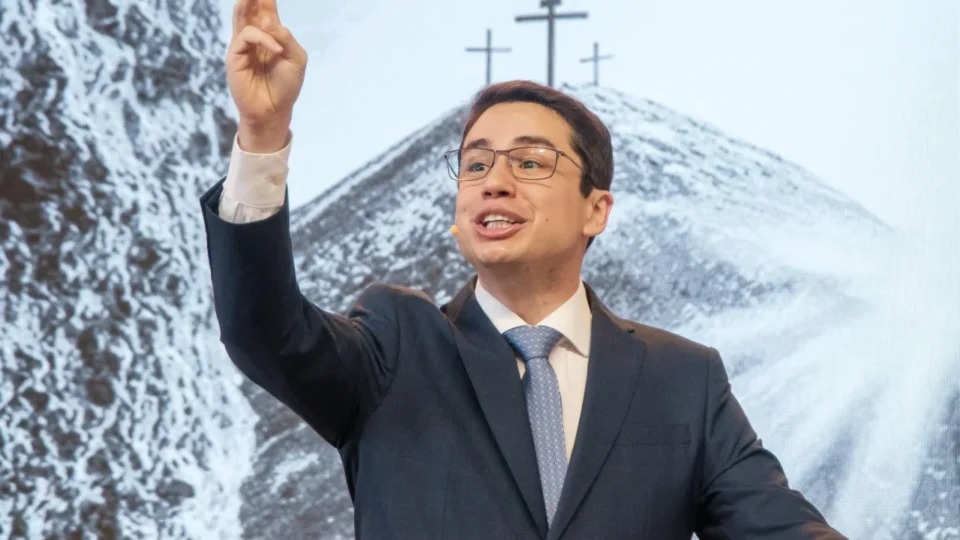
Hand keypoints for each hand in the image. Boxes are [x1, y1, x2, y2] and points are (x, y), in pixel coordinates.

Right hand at [226, 0, 307, 152]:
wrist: (274, 110)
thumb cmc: (286, 86)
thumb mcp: (296, 59)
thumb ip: (287, 38)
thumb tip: (271, 22)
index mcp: (272, 34)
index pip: (267, 8)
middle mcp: (256, 36)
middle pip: (252, 7)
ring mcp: (243, 44)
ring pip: (241, 15)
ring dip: (245, 2)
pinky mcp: (235, 55)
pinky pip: (246, 36)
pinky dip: (263, 39)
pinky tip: (276, 50)